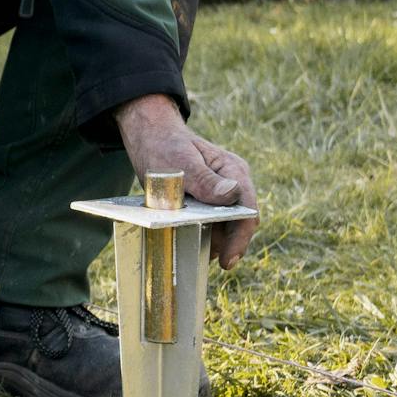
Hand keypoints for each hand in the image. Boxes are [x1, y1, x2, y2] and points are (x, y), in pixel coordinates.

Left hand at [114, 92, 258, 268]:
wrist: (149, 134)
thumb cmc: (164, 144)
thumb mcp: (181, 162)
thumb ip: (205, 179)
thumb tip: (231, 195)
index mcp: (233, 171)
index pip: (247, 210)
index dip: (240, 238)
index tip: (227, 259)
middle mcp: (233, 181)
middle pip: (240, 220)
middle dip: (230, 243)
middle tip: (214, 262)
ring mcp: (221, 189)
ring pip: (228, 223)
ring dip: (219, 240)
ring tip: (201, 255)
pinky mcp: (208, 197)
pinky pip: (214, 219)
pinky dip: (207, 232)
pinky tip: (195, 243)